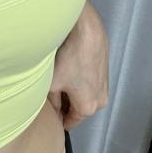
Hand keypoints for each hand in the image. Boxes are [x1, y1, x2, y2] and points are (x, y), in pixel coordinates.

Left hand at [47, 0, 109, 130]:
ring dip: (72, 92)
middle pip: (77, 109)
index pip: (69, 122)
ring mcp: (105, 86)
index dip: (56, 119)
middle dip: (64, 104)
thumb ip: (53, 103)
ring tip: (58, 80)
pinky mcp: (105, 72)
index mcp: (88, 108)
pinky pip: (89, 84)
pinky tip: (69, 69)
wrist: (87, 30)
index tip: (46, 114)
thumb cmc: (69, 57)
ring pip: (83, 96)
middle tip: (49, 94)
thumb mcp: (53, 84)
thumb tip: (54, 110)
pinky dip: (79, 81)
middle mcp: (100, 100)